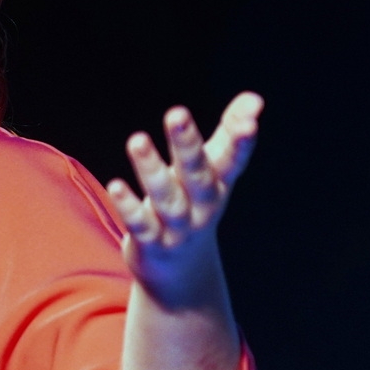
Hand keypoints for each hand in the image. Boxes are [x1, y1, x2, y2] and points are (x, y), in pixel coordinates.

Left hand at [105, 92, 262, 309]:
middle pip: (197, 174)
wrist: (184, 271)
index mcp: (219, 184)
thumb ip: (230, 133)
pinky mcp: (152, 244)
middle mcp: (202, 205)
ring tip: (137, 140)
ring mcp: (178, 227)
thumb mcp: (215, 171)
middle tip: (177, 113)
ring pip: (166, 198)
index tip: (250, 117)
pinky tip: (116, 186)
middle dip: (188, 145)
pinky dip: (130, 207)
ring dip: (152, 170)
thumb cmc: (197, 203)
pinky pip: (141, 225)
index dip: (241, 140)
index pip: (232, 159)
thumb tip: (254, 98)